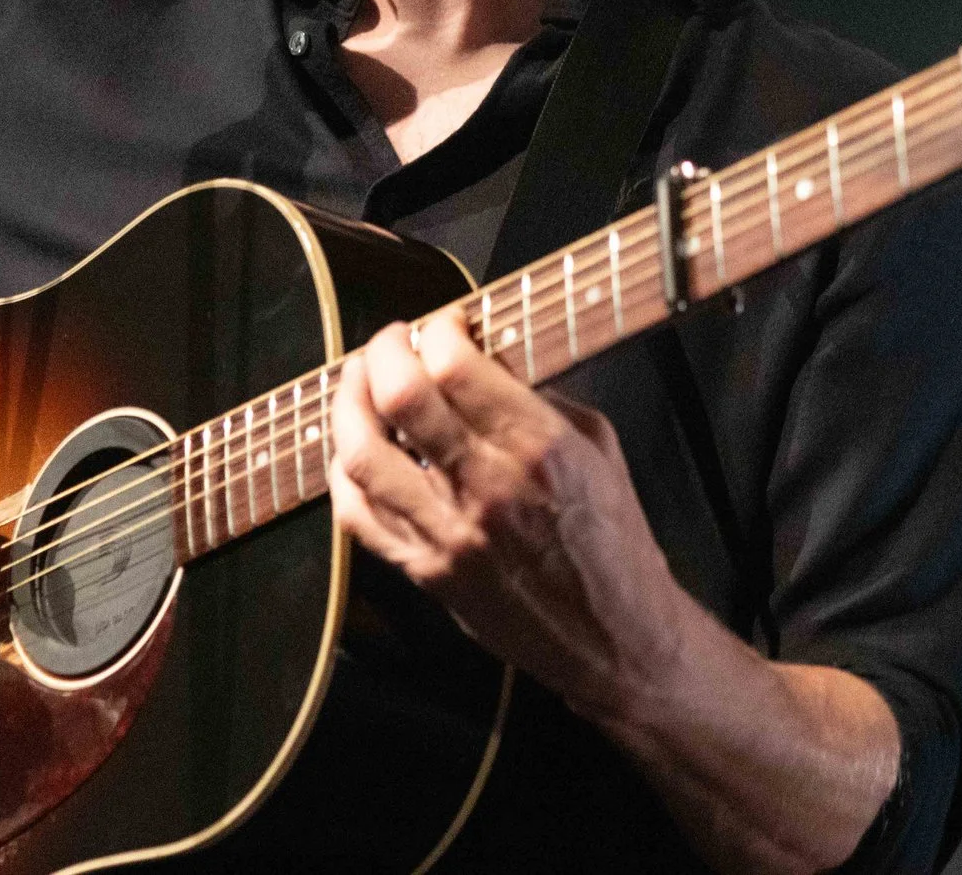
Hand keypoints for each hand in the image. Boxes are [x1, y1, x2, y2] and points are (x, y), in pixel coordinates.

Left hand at [327, 313, 688, 718]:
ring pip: (361, 454)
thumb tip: (482, 356)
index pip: (457, 364)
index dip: (439, 328)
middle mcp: (488, 488)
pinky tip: (355, 448)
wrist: (615, 637)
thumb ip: (536, 397)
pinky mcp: (426, 571)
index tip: (446, 324)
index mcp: (540, 448)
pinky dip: (345, 471)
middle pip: (401, 397)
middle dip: (384, 351)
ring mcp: (448, 534)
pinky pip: (358, 515)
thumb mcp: (596, 444)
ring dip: (350, 404)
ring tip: (360, 383)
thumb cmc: (614, 539)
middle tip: (392, 341)